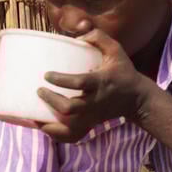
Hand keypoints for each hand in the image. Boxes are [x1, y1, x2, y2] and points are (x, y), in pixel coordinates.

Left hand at [38, 27, 150, 142]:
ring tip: (35, 114)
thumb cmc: (124, 72)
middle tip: (40, 90)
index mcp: (101, 82)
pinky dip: (56, 134)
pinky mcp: (90, 124)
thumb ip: (100, 38)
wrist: (136, 99)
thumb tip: (79, 35)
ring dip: (49, 123)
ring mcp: (92, 116)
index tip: (47, 74)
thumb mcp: (117, 51)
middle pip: (69, 108)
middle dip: (51, 100)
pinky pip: (71, 136)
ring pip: (67, 127)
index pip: (79, 83)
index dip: (60, 80)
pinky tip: (44, 127)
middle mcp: (95, 101)